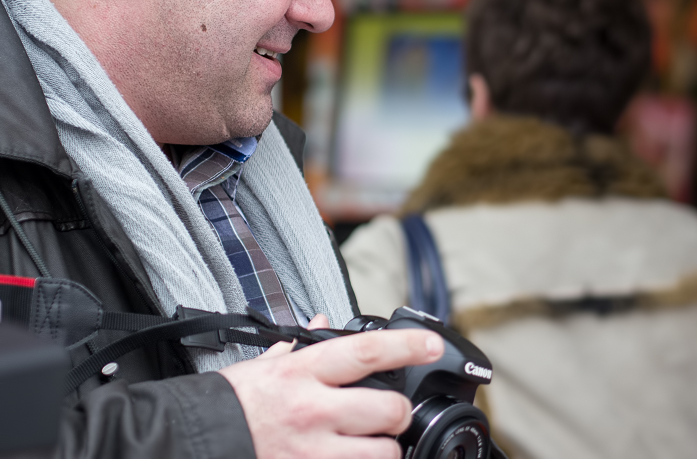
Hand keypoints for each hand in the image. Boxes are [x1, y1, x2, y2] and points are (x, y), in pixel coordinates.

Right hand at [220, 315, 443, 458]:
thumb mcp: (262, 365)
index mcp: (303, 373)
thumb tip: (322, 325)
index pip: (367, 351)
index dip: (407, 345)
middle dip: (398, 414)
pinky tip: (352, 457)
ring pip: (382, 453)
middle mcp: (313, 411)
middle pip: (388, 410)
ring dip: (384, 450)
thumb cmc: (229, 405)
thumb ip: (298, 347)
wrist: (191, 443)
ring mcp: (312, 451)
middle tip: (392, 414)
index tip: (432, 343)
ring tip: (370, 444)